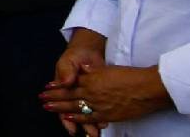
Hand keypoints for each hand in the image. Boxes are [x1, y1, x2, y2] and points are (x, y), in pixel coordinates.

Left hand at [41, 64, 171, 127]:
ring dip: (60, 108)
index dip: (58, 86)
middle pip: (69, 95)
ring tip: (48, 108)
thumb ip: (95, 71)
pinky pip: (89, 118)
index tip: (47, 87)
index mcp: (93, 79)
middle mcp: (93, 92)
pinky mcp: (108, 115)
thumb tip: (84, 70)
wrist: (147, 88)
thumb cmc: (131, 76)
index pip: (70, 83)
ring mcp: (99, 104)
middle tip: (42, 99)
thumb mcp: (109, 69)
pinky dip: (77, 118)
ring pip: (75, 107)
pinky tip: (68, 119)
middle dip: (54, 97)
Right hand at [47, 29, 107, 135]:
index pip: (63, 107)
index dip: (66, 119)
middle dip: (81, 126)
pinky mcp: (97, 94)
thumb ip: (66, 72)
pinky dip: (100, 116)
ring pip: (88, 114)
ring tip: (96, 132)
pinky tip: (104, 123)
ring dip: (91, 124)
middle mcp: (75, 96)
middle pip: (77, 114)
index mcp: (64, 89)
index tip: (71, 128)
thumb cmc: (75, 56)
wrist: (88, 50)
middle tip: (88, 134)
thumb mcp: (68, 61)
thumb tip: (65, 83)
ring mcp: (86, 96)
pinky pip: (98, 108)